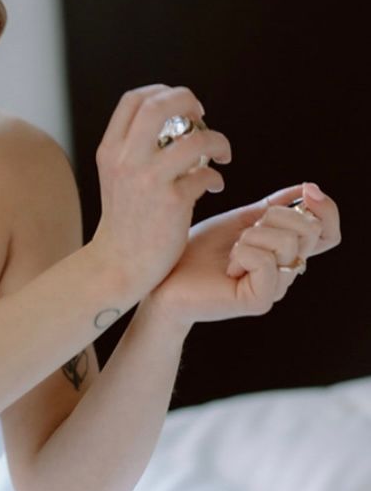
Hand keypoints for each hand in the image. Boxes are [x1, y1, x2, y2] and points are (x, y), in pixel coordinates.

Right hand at [92, 84, 231, 298]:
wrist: (119, 264)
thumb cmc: (125, 221)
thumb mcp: (117, 177)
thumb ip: (136, 149)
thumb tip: (178, 124)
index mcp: (110, 150)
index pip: (134, 99)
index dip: (163, 92)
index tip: (182, 108)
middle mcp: (126, 160)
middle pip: (160, 105)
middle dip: (189, 102)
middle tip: (202, 118)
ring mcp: (148, 180)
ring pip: (195, 139)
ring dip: (218, 141)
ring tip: (222, 154)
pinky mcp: (172, 202)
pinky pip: (206, 174)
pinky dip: (216, 177)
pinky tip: (214, 185)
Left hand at [144, 182, 340, 331]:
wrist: (163, 279)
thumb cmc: (195, 252)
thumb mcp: (239, 221)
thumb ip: (273, 208)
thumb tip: (306, 189)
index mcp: (284, 253)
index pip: (327, 232)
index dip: (326, 210)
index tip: (308, 190)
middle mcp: (285, 272)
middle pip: (308, 230)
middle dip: (274, 217)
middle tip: (244, 232)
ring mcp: (274, 288)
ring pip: (287, 242)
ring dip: (252, 236)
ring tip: (231, 251)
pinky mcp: (259, 301)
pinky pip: (267, 261)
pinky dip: (242, 253)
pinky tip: (227, 267)